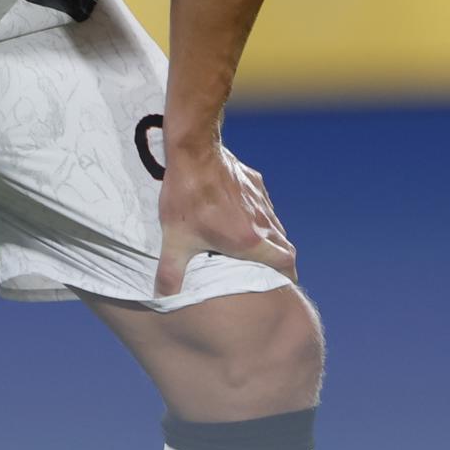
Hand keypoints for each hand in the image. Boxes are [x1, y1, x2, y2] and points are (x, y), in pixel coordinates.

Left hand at [155, 142, 296, 297]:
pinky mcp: (255, 182)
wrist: (194, 151)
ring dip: (272, 240)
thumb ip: (170, 272)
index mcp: (249, 240)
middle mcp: (262, 221)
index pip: (285, 262)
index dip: (288, 276)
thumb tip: (161, 297)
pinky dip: (261, 217)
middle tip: (269, 271)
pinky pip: (265, 205)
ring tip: (255, 248)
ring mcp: (261, 200)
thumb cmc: (187, 196)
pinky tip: (243, 217)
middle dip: (281, 262)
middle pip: (285, 246)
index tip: (283, 286)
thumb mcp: (174, 239)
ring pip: (276, 225)